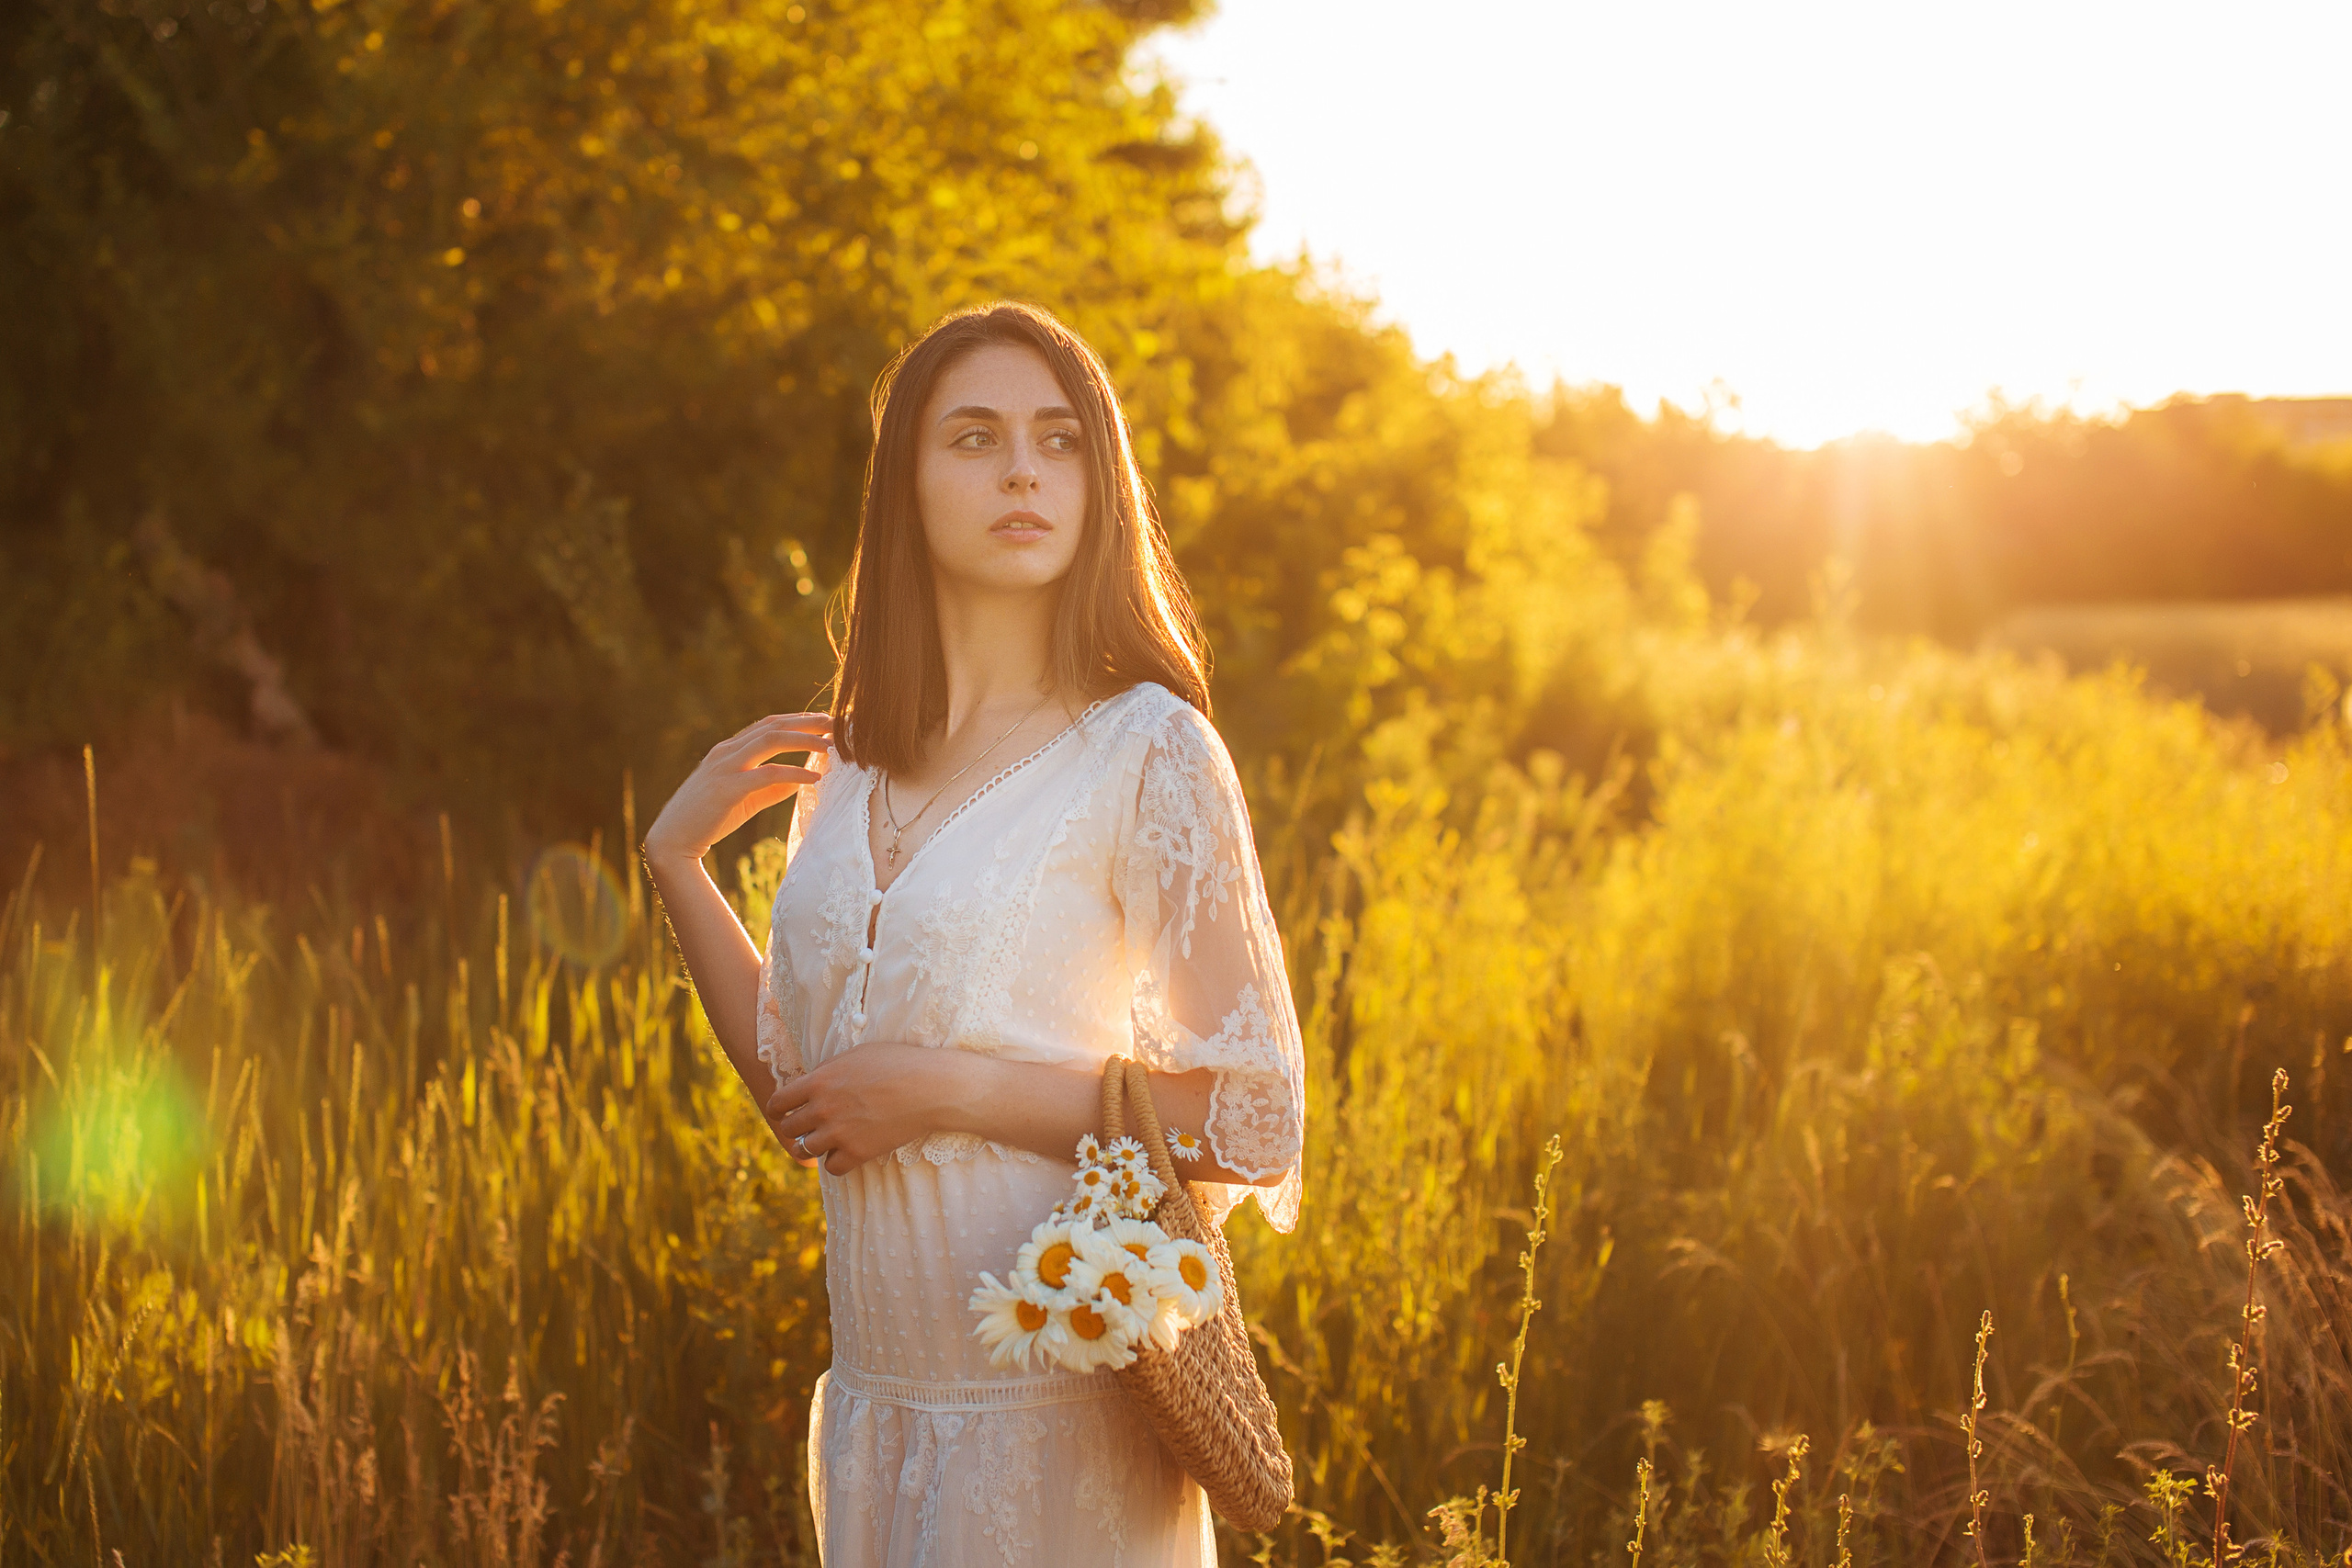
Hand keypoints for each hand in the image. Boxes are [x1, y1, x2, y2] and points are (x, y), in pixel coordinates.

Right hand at [643, 711, 831, 869]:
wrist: (673, 840)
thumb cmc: (709, 819)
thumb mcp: (746, 798)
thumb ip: (773, 786)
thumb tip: (803, 778)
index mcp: (729, 749)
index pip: (769, 724)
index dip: (799, 719)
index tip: (827, 721)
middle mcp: (726, 751)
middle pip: (774, 725)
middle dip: (808, 722)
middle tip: (839, 724)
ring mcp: (724, 767)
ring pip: (771, 740)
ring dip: (805, 740)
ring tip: (833, 746)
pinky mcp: (727, 788)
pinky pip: (767, 773)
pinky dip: (795, 772)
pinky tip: (815, 777)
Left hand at [766, 1043, 979, 1174]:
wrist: (930, 1088)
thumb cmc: (898, 1063)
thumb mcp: (856, 1054)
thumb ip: (829, 1070)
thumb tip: (814, 1080)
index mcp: (819, 1081)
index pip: (779, 1102)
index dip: (780, 1108)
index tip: (787, 1111)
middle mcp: (823, 1108)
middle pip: (790, 1128)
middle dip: (797, 1127)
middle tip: (810, 1126)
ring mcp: (839, 1132)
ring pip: (806, 1150)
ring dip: (814, 1146)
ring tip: (826, 1141)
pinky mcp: (857, 1152)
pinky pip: (831, 1167)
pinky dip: (836, 1162)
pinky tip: (846, 1152)